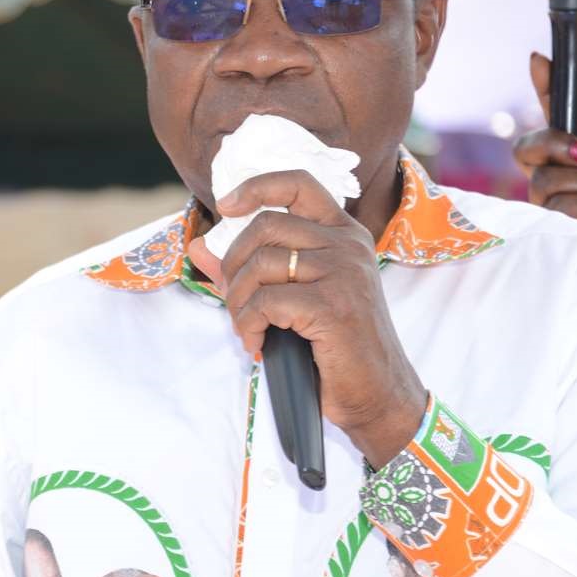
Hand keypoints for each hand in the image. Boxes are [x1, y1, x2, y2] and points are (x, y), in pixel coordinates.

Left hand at [190, 170, 427, 465]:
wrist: (378, 393)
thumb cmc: (335, 346)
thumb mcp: (292, 298)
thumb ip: (248, 269)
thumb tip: (198, 246)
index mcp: (342, 234)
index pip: (299, 184)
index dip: (256, 187)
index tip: (226, 206)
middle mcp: (347, 245)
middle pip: (265, 225)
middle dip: (234, 264)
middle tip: (235, 300)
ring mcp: (345, 272)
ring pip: (261, 264)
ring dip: (239, 302)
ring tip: (248, 328)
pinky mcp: (334, 304)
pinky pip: (266, 301)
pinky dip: (249, 325)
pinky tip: (259, 344)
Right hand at [516, 54, 576, 271]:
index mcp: (575, 149)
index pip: (553, 111)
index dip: (543, 85)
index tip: (539, 59)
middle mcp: (554, 173)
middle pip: (526, 146)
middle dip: (552, 143)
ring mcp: (549, 201)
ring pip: (543, 180)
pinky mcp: (551, 228)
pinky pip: (559, 207)